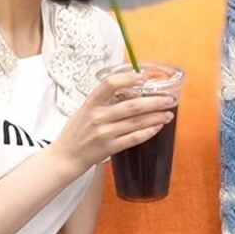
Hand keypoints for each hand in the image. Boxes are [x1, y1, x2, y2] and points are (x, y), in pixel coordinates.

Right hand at [50, 70, 174, 172]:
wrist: (65, 157)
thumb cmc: (76, 132)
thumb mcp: (84, 110)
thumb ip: (104, 100)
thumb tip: (130, 89)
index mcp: (91, 104)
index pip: (109, 84)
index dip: (128, 78)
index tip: (143, 76)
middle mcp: (98, 117)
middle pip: (131, 106)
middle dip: (154, 101)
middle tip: (169, 98)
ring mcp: (104, 133)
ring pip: (136, 122)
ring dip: (156, 117)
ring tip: (168, 113)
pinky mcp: (109, 148)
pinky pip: (133, 139)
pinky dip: (148, 132)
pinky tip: (158, 127)